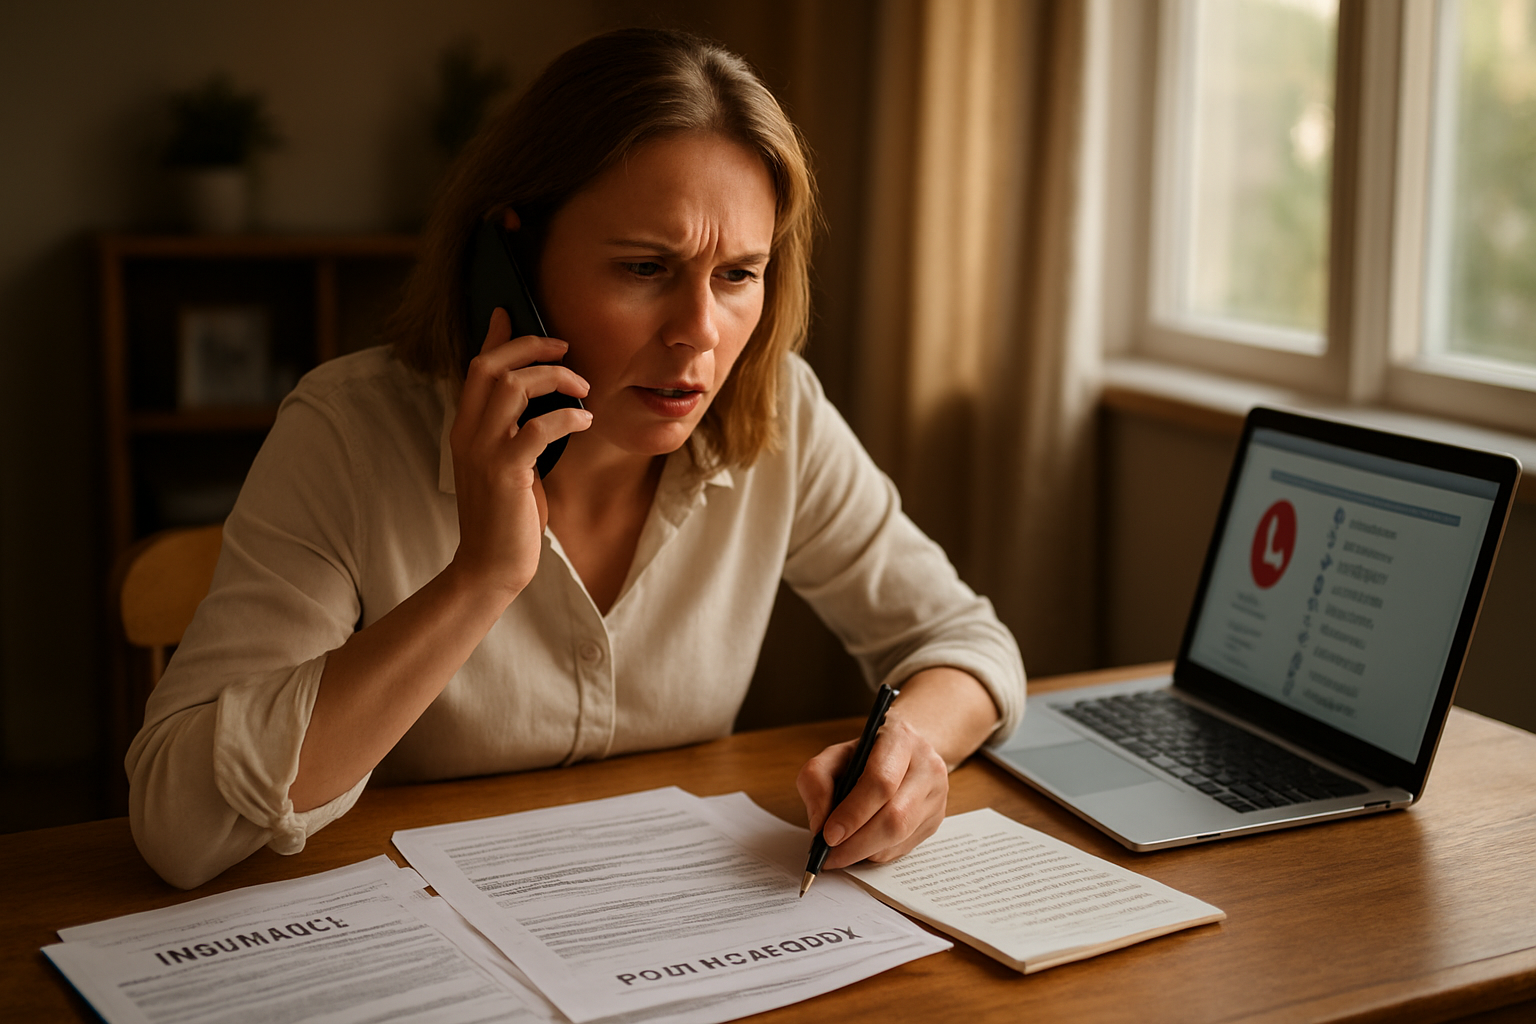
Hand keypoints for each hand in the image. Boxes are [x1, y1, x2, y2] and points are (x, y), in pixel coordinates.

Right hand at [447, 305, 590, 602]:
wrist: (490, 566)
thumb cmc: (506, 515)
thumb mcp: (506, 464)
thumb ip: (514, 429)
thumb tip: (535, 400)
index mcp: (465, 428)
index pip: (475, 366)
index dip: (495, 336)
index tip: (511, 311)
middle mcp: (467, 433)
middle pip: (491, 365)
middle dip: (530, 346)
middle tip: (564, 348)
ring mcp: (483, 451)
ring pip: (511, 386)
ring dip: (554, 378)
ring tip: (582, 388)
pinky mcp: (504, 472)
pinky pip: (536, 427)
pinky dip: (567, 416)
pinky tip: (585, 422)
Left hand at [795, 716, 949, 869]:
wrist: (905, 752)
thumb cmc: (866, 755)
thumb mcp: (833, 755)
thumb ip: (816, 781)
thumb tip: (820, 823)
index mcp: (900, 739)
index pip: (881, 782)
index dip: (853, 813)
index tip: (828, 835)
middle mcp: (926, 766)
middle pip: (895, 816)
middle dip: (857, 843)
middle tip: (829, 856)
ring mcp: (936, 795)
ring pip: (901, 836)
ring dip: (864, 852)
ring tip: (839, 854)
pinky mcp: (936, 820)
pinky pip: (904, 847)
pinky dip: (876, 853)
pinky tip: (860, 847)